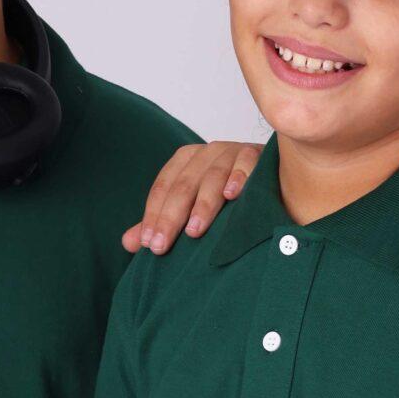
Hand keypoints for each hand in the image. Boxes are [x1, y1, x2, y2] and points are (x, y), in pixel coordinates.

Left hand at [123, 142, 260, 253]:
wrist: (270, 181)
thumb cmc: (226, 198)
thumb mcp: (191, 208)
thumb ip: (162, 222)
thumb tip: (128, 243)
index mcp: (186, 161)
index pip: (163, 187)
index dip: (153, 215)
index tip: (148, 244)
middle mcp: (206, 153)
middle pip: (183, 185)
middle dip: (171, 217)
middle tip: (162, 246)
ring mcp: (231, 152)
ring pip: (212, 177)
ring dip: (203, 204)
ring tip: (194, 230)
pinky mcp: (256, 155)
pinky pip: (246, 164)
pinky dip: (239, 178)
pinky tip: (233, 196)